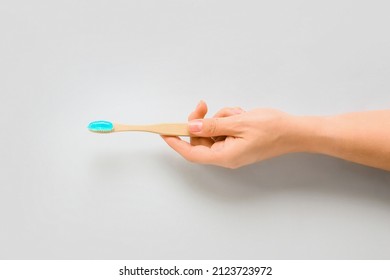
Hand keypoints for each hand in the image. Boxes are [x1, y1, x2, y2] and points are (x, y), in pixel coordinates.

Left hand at [161, 101, 300, 168]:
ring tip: (237, 113)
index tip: (164, 132)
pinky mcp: (238, 142)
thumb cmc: (272, 129)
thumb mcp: (239, 123)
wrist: (295, 131)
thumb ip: (213, 126)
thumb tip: (191, 127)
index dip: (176, 143)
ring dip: (219, 119)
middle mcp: (226, 155)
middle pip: (201, 140)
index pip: (192, 153)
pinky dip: (228, 119)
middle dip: (200, 122)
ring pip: (212, 132)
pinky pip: (224, 129)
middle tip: (203, 106)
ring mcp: (233, 149)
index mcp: (225, 156)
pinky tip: (241, 115)